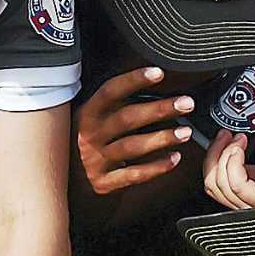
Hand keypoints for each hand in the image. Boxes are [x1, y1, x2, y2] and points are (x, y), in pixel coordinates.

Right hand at [75, 65, 192, 195]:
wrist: (68, 180)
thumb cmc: (91, 140)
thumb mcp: (94, 118)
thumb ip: (115, 103)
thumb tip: (154, 80)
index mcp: (87, 113)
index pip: (110, 91)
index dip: (133, 80)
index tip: (159, 73)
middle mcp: (89, 135)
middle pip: (127, 118)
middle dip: (159, 109)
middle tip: (186, 103)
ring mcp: (95, 160)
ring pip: (132, 147)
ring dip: (162, 138)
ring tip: (186, 132)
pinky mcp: (103, 182)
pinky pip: (134, 175)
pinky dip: (157, 167)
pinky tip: (174, 158)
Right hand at [202, 131, 254, 210]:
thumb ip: (246, 168)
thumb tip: (229, 154)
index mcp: (245, 200)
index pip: (213, 185)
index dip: (211, 159)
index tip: (220, 139)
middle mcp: (246, 207)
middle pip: (211, 184)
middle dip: (214, 154)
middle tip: (226, 135)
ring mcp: (254, 206)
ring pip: (220, 183)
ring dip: (225, 153)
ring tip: (238, 138)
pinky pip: (236, 182)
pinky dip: (233, 160)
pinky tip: (240, 147)